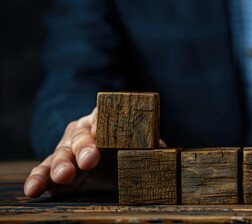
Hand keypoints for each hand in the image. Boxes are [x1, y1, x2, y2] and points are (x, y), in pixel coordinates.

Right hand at [24, 108, 166, 197]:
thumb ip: (147, 146)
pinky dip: (37, 180)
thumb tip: (163, 148)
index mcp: (103, 123)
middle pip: (81, 136)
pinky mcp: (51, 168)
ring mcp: (65, 149)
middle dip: (85, 147)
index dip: (104, 123)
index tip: (104, 131)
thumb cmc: (120, 151)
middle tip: (90, 160)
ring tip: (64, 176)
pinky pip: (41, 172)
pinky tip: (33, 190)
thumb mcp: (134, 148)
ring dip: (61, 165)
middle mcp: (82, 133)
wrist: (99, 163)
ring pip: (60, 154)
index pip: (103, 117)